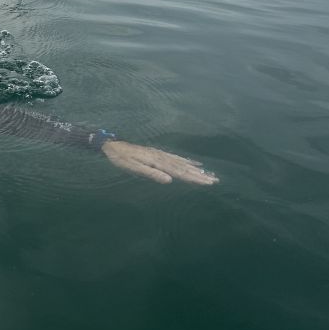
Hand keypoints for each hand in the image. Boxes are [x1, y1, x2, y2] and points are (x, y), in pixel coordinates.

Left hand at [101, 140, 217, 184]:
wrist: (113, 145)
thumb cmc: (121, 159)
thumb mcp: (133, 168)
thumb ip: (151, 174)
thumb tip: (169, 180)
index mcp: (158, 162)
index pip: (180, 172)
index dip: (194, 178)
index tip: (208, 183)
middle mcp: (162, 157)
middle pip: (184, 167)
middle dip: (200, 175)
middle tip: (215, 180)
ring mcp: (161, 154)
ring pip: (182, 162)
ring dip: (196, 169)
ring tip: (210, 173)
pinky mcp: (158, 153)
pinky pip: (177, 158)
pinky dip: (187, 161)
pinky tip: (194, 163)